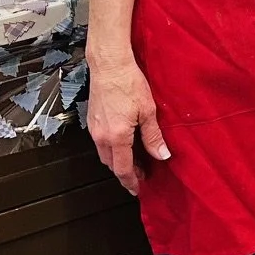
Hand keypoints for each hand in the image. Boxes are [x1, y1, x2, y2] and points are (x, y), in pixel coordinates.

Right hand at [86, 51, 169, 192]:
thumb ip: (153, 136)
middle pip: (111, 164)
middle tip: (140, 175)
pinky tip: (122, 144)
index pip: (122, 169)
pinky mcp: (91, 120)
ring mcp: (94, 129)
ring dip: (117, 162)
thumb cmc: (130, 84)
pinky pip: (100, 143)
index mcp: (117, 137)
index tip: (138, 189)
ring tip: (133, 161)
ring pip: (104, 155)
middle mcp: (101, 137)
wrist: (109, 66)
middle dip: (125, 173)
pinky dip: (111, 149)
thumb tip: (162, 156)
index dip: (131, 181)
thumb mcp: (148, 111)